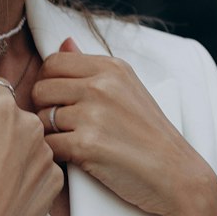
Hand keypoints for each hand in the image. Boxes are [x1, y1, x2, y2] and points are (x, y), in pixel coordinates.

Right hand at [0, 76, 63, 215]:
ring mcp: (47, 153)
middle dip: (0, 129)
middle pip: (15, 115)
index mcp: (1, 108)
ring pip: (29, 141)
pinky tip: (9, 192)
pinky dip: (27, 175)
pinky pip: (40, 167)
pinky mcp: (55, 179)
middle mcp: (31, 124)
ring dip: (15, 152)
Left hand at [31, 38, 216, 215]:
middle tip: (60, 126)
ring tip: (71, 144)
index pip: (54, 62)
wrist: (175, 173)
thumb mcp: (128, 90)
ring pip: (42, 119)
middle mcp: (101, 86)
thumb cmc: (150, 136)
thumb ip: (94, 70)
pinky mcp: (86, 146)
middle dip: (44, 109)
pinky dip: (55, 156)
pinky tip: (73, 159)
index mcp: (111, 68)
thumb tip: (65, 42)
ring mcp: (93, 115)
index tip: (56, 101)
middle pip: (42, 89)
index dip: (47, 82)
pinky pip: (49, 146)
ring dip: (50, 135)